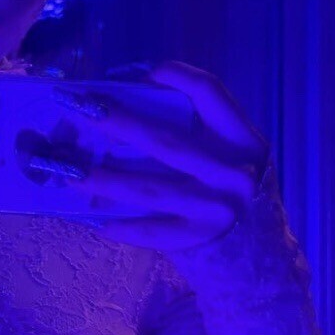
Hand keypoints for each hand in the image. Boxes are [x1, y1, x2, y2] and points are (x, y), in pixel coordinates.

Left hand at [42, 60, 272, 253]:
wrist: (262, 261)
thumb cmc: (231, 200)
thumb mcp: (229, 161)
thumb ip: (197, 136)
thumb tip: (125, 108)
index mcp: (244, 141)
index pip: (210, 92)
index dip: (174, 75)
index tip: (135, 73)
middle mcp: (234, 172)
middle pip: (167, 140)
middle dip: (119, 123)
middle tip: (81, 110)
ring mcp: (218, 208)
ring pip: (150, 189)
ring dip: (106, 180)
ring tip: (72, 173)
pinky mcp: (200, 239)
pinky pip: (152, 231)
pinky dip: (124, 226)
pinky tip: (96, 222)